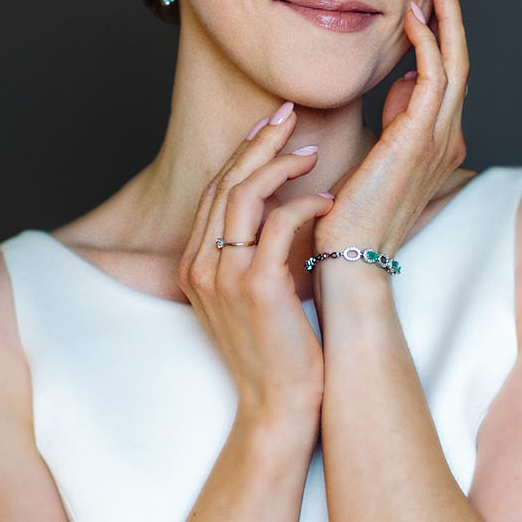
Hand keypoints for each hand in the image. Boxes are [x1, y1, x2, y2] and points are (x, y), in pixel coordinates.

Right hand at [177, 106, 334, 420]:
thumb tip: (287, 213)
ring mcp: (223, 276)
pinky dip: (305, 204)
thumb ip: (258, 256)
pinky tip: (327, 200)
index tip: (270, 128)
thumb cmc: (278, 354)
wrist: (278, 407)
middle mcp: (199, 267)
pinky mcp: (256, 286)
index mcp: (194, 267)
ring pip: (245, 194)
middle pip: (225, 183)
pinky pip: (279, 223)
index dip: (242, 154)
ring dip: (281, 164)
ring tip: (313, 151)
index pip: (214, 193)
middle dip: (259, 142)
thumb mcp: (255, 299)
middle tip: (289, 114)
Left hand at [313, 0, 467, 256]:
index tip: (432, 1)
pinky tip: (412, 17)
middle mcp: (447, 139)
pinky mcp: (419, 140)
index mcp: (438, 145)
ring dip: (447, 19)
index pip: (447, 78)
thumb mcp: (379, 155)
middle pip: (460, 63)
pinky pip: (434, 77)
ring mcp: (438, 140)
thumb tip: (403, 81)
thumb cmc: (354, 214)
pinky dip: (426, 43)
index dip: (443, 36)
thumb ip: (395, 120)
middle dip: (453, 16)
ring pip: (455, 63)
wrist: (353, 255)